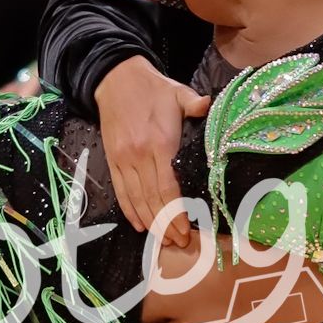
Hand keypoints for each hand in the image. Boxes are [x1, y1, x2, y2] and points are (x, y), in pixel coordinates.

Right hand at [94, 55, 210, 247]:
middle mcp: (139, 156)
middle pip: (153, 200)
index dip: (176, 212)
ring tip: (164, 240)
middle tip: (179, 243)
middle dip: (166, 225)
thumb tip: (210, 106)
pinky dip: (130, 211)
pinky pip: (121, 191)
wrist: (115, 79)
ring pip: (137, 200)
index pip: (168, 187)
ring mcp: (124, 161)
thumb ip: (195, 105)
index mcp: (159, 143)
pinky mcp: (113, 161)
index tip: (186, 229)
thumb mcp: (178, 92)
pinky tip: (140, 225)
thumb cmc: (152, 88)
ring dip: (150, 223)